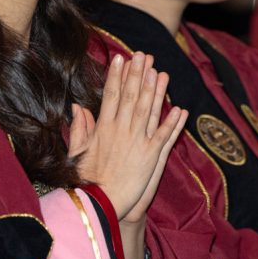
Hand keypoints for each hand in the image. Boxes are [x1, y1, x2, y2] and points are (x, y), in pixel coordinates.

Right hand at [70, 52, 186, 223]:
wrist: (100, 202)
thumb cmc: (86, 179)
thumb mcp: (78, 151)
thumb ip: (80, 128)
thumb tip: (77, 107)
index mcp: (103, 128)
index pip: (110, 95)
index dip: (116, 76)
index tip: (121, 59)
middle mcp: (121, 131)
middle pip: (131, 96)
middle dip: (138, 74)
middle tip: (144, 55)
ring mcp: (137, 142)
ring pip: (148, 110)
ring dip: (156, 91)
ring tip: (161, 72)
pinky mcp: (150, 156)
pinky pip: (164, 135)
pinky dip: (173, 122)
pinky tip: (180, 108)